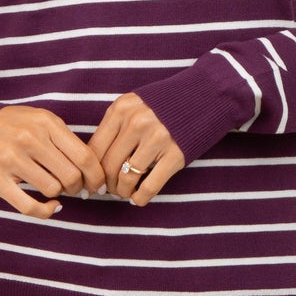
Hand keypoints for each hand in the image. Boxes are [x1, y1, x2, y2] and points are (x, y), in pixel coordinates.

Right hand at [0, 104, 106, 215]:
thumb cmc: (12, 127)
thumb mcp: (40, 121)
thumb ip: (64, 140)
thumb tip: (93, 172)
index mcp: (45, 123)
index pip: (84, 156)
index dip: (97, 175)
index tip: (98, 184)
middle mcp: (29, 139)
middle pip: (71, 176)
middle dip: (78, 187)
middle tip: (74, 188)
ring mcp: (10, 159)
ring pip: (53, 190)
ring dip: (59, 194)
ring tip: (53, 187)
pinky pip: (30, 206)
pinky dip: (46, 211)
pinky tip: (51, 206)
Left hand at [85, 92, 185, 206]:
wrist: (204, 96)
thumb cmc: (164, 105)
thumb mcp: (134, 106)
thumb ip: (115, 127)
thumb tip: (94, 162)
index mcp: (121, 109)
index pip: (95, 149)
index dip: (91, 171)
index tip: (93, 181)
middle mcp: (136, 123)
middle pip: (108, 166)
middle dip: (106, 184)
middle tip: (109, 190)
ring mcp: (157, 138)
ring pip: (127, 178)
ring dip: (122, 192)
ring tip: (124, 193)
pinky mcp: (175, 154)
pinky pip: (150, 186)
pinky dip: (140, 198)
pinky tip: (138, 199)